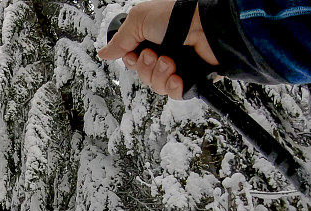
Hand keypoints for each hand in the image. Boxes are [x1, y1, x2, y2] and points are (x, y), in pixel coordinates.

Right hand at [97, 0, 218, 99]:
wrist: (207, 24)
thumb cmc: (177, 15)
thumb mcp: (138, 20)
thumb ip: (120, 39)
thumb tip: (104, 53)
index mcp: (152, 41)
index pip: (133, 62)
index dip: (132, 62)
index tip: (136, 55)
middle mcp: (165, 54)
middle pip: (144, 76)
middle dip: (146, 68)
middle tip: (155, 55)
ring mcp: (179, 67)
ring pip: (157, 86)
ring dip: (160, 75)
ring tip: (170, 61)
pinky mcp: (192, 79)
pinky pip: (175, 94)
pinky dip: (173, 87)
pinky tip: (177, 76)